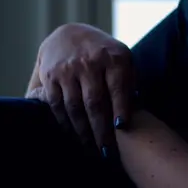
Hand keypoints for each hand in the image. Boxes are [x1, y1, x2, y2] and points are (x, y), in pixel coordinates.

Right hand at [28, 23, 135, 153]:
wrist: (69, 34)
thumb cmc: (104, 54)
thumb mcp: (122, 58)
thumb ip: (130, 80)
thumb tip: (137, 106)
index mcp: (113, 57)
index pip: (118, 86)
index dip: (120, 108)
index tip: (121, 128)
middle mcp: (89, 62)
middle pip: (95, 102)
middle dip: (101, 130)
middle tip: (108, 152)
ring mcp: (67, 69)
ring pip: (75, 107)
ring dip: (83, 132)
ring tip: (92, 149)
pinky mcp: (49, 76)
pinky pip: (57, 105)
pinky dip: (65, 123)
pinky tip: (73, 135)